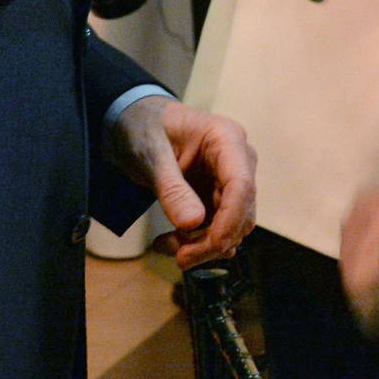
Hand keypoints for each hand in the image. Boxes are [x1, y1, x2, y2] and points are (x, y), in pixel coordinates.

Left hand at [109, 95, 255, 269]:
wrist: (137, 122)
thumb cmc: (145, 127)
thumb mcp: (151, 154)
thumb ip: (171, 188)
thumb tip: (194, 224)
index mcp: (226, 139)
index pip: (241, 185)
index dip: (230, 221)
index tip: (209, 247)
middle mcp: (237, 160)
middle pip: (241, 212)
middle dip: (213, 241)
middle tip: (178, 257)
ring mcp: (229, 179)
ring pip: (232, 226)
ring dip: (203, 245)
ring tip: (166, 245)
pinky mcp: (218, 195)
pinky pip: (218, 227)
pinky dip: (198, 241)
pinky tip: (171, 241)